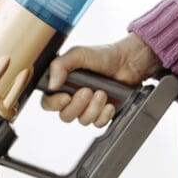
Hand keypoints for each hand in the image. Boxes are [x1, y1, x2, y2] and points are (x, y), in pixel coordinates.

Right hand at [41, 34, 155, 128]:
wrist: (128, 62)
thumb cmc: (103, 56)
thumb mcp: (78, 54)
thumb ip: (60, 65)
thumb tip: (52, 85)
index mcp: (63, 84)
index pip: (49, 102)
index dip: (54, 104)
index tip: (65, 97)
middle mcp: (73, 98)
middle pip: (65, 115)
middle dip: (77, 105)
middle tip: (88, 91)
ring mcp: (88, 107)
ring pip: (83, 120)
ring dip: (93, 108)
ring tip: (102, 93)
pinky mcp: (102, 113)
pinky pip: (98, 123)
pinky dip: (104, 115)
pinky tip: (110, 104)